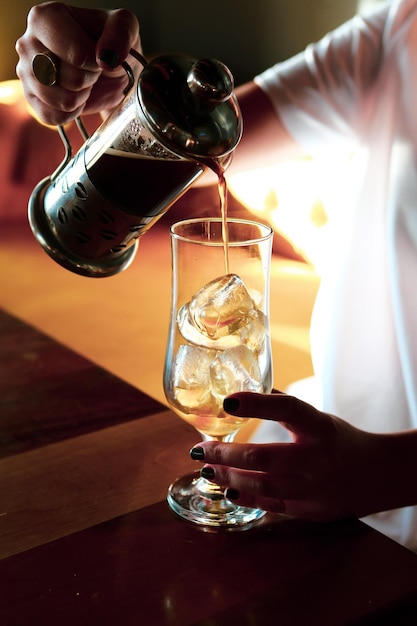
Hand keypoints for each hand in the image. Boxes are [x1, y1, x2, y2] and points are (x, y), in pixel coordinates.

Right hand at [15, 2, 141, 124]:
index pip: (77, 55)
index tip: (97, 55)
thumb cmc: (111, 43)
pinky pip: (53, 117)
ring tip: (82, 81)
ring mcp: (26, 73)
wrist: (107, 68)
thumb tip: (107, 58)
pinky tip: (75, 96)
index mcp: (45, 18)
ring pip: (61, 101)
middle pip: (69, 79)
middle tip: (89, 68)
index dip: (95, 62)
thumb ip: (120, 33)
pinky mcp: (31, 99)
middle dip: (89, 79)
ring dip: (80, 97)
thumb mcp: (125, 26)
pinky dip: (71, 113)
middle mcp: (28, 43)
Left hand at [190, 391, 398, 521]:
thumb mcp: (319, 418)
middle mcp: (318, 458)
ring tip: (208, 468)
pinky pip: (272, 506)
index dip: (257, 404)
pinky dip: (246, 498)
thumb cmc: (340, 440)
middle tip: (201, 448)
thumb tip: (244, 393)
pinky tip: (228, 488)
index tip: (227, 401)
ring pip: (263, 486)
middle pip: (264, 457)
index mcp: (321, 427)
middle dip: (225, 454)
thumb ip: (285, 408)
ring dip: (229, 477)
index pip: (288, 409)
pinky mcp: (312, 512)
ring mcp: (316, 488)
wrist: (377, 475)